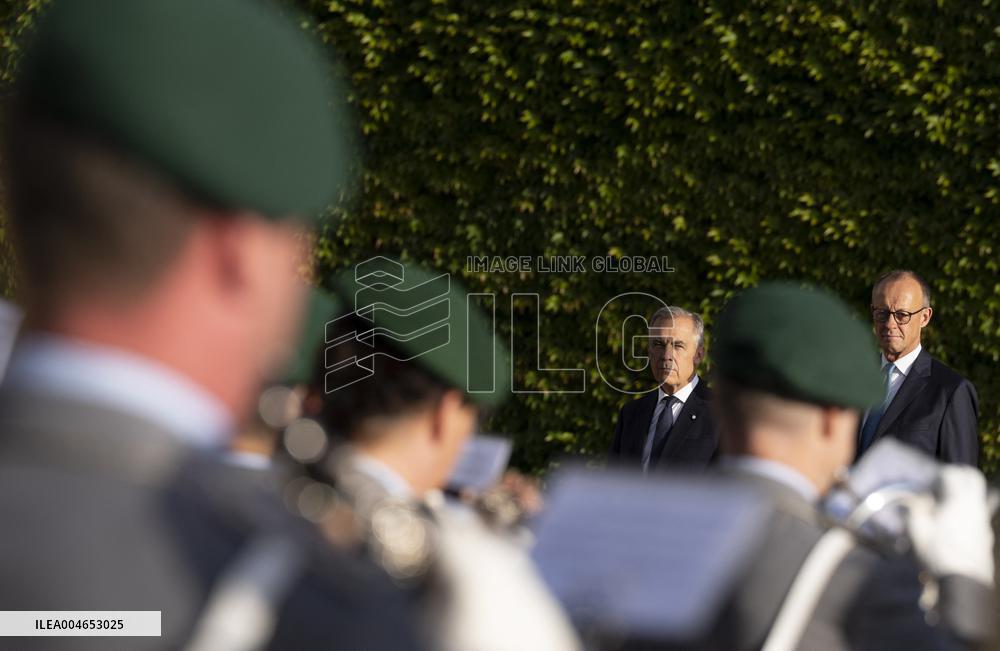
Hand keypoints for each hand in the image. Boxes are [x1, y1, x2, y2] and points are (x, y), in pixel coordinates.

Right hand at [906, 465, 993, 586]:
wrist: (965, 583)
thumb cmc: (939, 554)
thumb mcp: (918, 530)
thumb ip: (913, 509)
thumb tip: (911, 497)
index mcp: (959, 500)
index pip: (953, 473)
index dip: (939, 472)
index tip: (928, 479)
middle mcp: (975, 506)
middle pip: (973, 477)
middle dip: (958, 474)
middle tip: (942, 481)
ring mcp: (983, 520)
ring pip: (977, 495)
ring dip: (962, 492)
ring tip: (944, 503)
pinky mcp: (985, 534)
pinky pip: (978, 512)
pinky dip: (966, 510)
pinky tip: (951, 524)